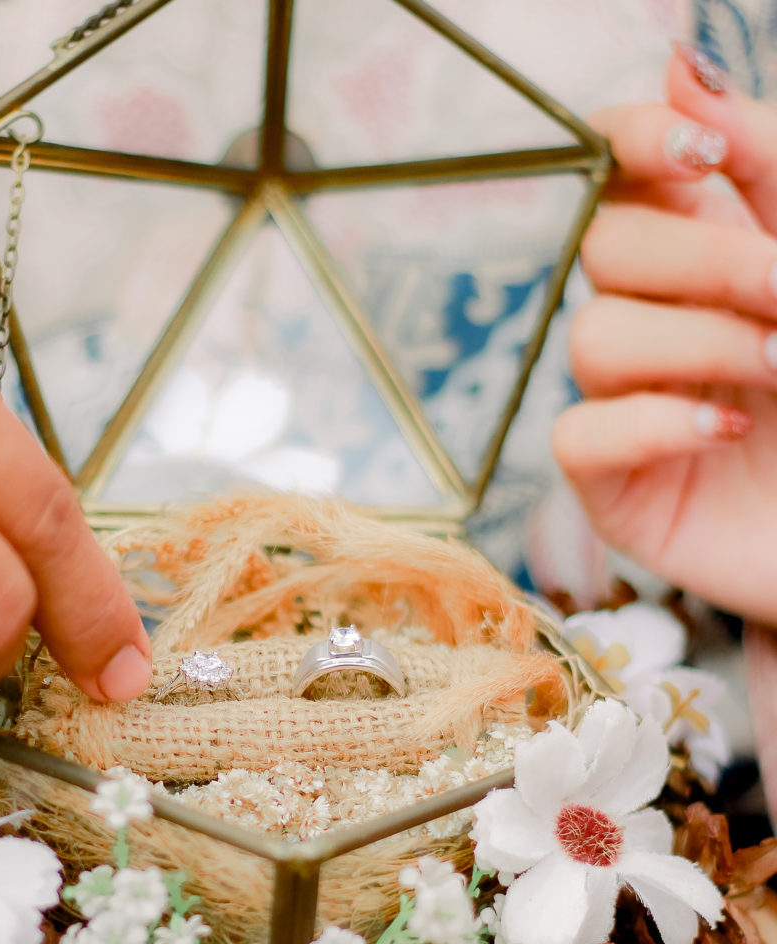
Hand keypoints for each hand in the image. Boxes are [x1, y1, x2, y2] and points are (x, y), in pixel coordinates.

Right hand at [553, 46, 776, 627]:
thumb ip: (770, 167)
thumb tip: (680, 63)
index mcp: (703, 255)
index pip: (618, 170)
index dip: (634, 143)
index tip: (703, 158)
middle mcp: (655, 323)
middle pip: (604, 249)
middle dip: (703, 262)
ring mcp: (627, 405)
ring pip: (592, 338)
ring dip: (698, 346)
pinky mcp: (614, 488)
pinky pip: (579, 437)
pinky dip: (652, 424)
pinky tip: (726, 432)